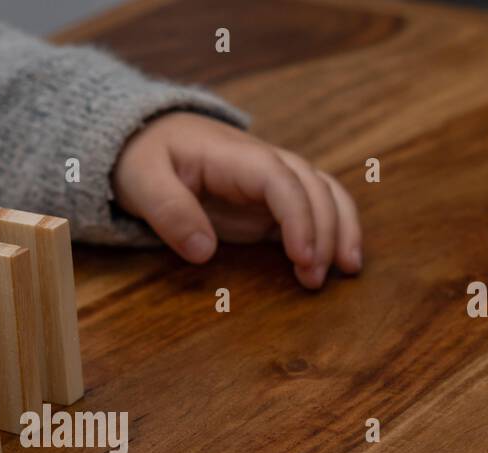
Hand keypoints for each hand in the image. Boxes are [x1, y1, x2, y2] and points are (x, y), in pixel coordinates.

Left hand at [111, 112, 361, 288]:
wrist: (147, 140)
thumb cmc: (144, 158)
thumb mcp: (142, 181)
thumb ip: (170, 212)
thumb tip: (203, 252)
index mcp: (234, 156)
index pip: (281, 180)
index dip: (297, 216)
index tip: (301, 255)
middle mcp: (263, 164)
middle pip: (312, 188)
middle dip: (324, 232)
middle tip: (315, 278)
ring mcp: (271, 182)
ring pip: (324, 194)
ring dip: (341, 230)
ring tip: (345, 272)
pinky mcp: (270, 203)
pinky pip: (315, 210)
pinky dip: (334, 231)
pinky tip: (339, 263)